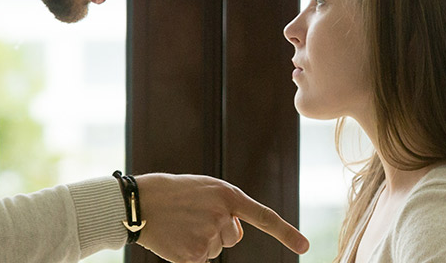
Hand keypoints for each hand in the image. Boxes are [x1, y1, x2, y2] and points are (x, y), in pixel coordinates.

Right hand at [133, 173, 309, 261]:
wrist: (140, 202)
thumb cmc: (172, 193)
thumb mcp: (205, 189)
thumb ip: (226, 206)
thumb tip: (235, 234)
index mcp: (228, 195)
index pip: (264, 217)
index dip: (286, 233)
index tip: (305, 247)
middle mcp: (222, 217)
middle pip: (232, 237)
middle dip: (217, 231)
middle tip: (192, 217)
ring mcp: (208, 237)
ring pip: (216, 249)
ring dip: (201, 241)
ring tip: (181, 224)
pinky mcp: (194, 255)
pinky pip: (200, 260)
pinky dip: (189, 253)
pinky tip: (176, 238)